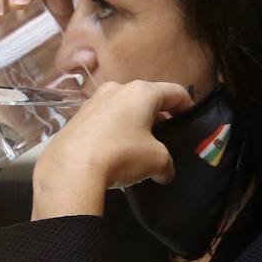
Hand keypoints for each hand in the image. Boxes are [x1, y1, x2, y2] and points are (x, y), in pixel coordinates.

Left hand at [31, 80, 195, 219]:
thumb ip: (167, 164)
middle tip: (165, 138)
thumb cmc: (121, 155)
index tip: (190, 120)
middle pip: (147, 99)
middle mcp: (117, 89)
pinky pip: (104, 121)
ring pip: (123, 109)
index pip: (175, 92)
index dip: (188, 106)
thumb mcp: (157, 161)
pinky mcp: (77, 118)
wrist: (71, 168)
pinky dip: (114, 133)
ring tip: (138, 149)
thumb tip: (164, 173)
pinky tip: (114, 154)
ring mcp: (93, 101)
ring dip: (134, 125)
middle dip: (158, 117)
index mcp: (141, 92)